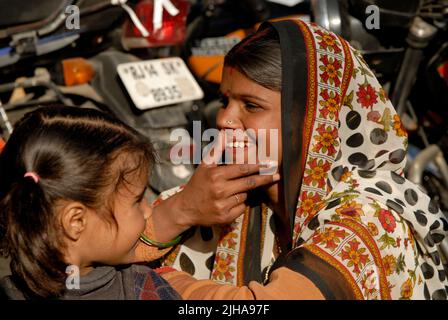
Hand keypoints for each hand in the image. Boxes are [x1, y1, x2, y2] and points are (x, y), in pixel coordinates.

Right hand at [151, 131, 279, 241]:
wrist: (185, 208)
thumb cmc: (198, 184)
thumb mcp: (204, 165)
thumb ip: (216, 150)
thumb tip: (224, 133)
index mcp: (216, 175)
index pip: (242, 169)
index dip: (257, 166)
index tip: (269, 163)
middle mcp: (220, 190)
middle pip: (249, 183)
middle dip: (264, 178)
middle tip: (277, 175)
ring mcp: (222, 205)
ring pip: (245, 196)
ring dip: (245, 192)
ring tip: (234, 190)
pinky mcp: (225, 218)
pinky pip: (241, 208)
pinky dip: (240, 204)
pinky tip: (229, 202)